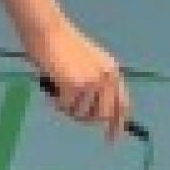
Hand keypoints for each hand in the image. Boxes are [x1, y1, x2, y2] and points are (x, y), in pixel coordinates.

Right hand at [30, 18, 129, 138]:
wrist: (47, 30)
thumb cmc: (59, 45)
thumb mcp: (86, 64)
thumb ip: (94, 84)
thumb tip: (92, 114)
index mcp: (112, 71)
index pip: (122, 104)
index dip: (118, 124)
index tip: (112, 140)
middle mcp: (107, 77)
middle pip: (101, 116)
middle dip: (85, 119)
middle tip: (68, 111)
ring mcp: (93, 82)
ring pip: (81, 114)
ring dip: (67, 108)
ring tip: (57, 89)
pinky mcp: (76, 85)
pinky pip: (65, 107)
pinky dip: (55, 101)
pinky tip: (51, 85)